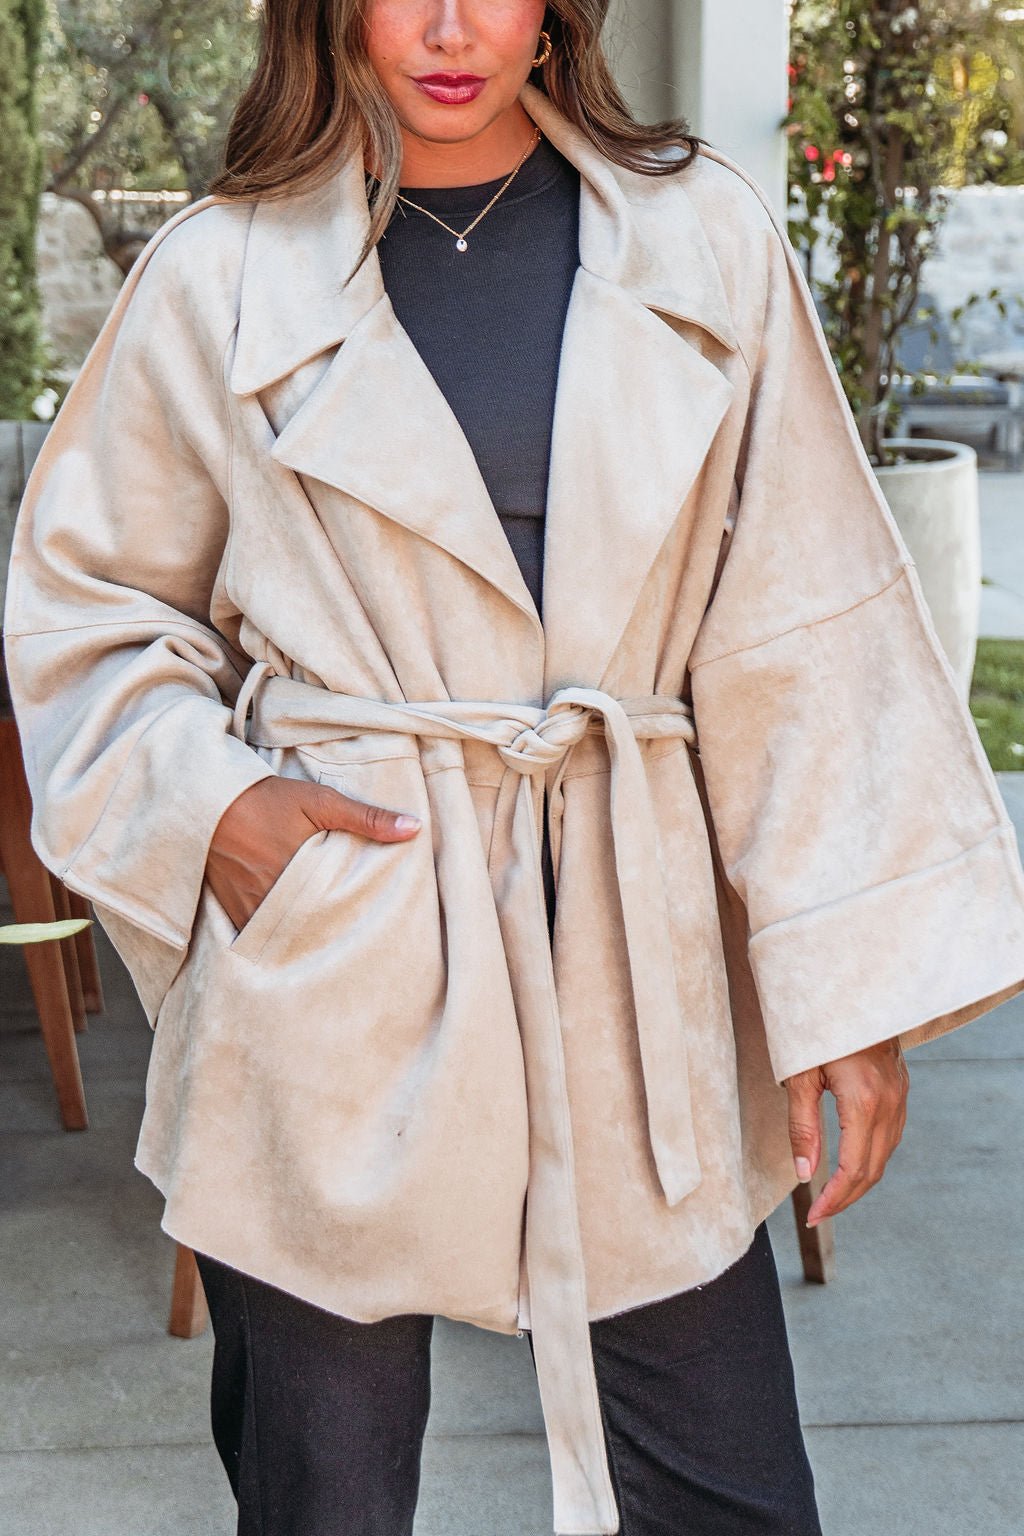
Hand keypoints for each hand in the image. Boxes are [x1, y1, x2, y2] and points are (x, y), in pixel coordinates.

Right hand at [205, 776, 421, 931]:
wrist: (210, 800)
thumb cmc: (268, 799)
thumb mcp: (320, 802)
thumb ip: (366, 817)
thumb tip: (414, 828)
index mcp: (299, 878)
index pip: (334, 916)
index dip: (351, 925)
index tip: (368, 930)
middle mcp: (272, 900)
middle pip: (308, 932)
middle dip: (327, 937)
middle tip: (350, 944)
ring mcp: (249, 908)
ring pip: (282, 937)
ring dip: (299, 938)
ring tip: (322, 943)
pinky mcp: (231, 909)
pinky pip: (255, 934)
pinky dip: (271, 935)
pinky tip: (288, 936)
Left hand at [784, 1037, 908, 1227]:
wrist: (852, 990)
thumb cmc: (817, 1027)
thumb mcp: (799, 1076)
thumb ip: (802, 1127)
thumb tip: (804, 1173)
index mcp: (863, 1102)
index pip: (853, 1169)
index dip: (834, 1198)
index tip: (814, 1215)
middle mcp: (889, 1103)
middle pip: (873, 1169)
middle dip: (846, 1197)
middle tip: (819, 1214)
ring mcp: (900, 1096)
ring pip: (885, 1155)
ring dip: (860, 1180)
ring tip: (832, 1195)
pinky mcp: (900, 1088)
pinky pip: (890, 1135)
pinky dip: (872, 1156)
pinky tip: (852, 1162)